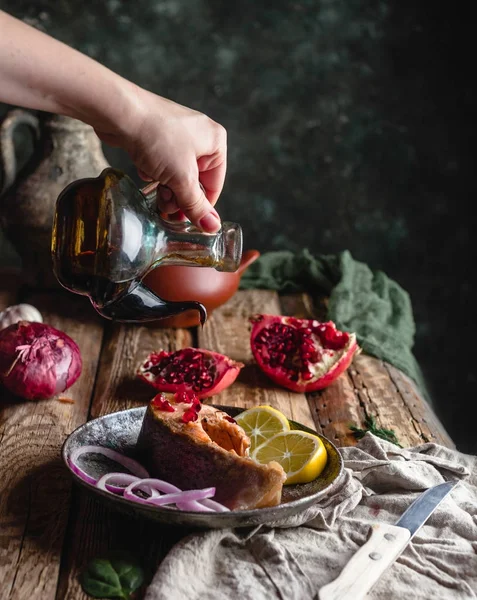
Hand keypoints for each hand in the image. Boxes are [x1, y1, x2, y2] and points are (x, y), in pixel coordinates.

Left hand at [94, 89, 226, 232]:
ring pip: (176, 175)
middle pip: (195, 182)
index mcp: (215, 142)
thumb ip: (196, 205)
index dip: (199, 206)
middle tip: (165, 209)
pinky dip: (154, 172)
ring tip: (154, 189)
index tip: (185, 221)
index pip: (214, 185)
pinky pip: (162, 164)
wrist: (119, 112)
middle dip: (179, 197)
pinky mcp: (157, 136)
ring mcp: (178, 135)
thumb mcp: (181, 178)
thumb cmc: (156, 137)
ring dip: (165, 187)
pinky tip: (144, 170)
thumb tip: (212, 227)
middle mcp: (200, 136)